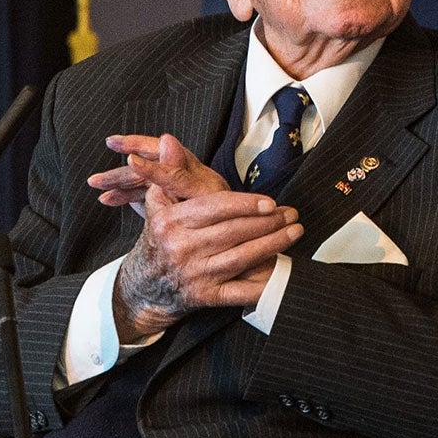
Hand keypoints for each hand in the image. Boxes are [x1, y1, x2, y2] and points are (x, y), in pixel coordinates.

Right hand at [88, 133, 230, 211]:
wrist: (233, 232)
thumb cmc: (226, 213)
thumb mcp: (205, 193)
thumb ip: (182, 171)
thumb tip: (166, 140)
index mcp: (188, 166)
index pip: (158, 153)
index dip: (139, 150)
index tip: (124, 155)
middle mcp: (178, 171)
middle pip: (144, 163)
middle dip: (121, 168)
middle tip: (98, 175)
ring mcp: (171, 185)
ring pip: (139, 179)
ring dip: (118, 181)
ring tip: (97, 186)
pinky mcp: (167, 200)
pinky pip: (141, 194)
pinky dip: (125, 197)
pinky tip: (109, 200)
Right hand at [112, 183, 302, 342]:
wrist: (142, 287)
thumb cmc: (160, 240)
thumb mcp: (157, 204)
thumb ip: (169, 174)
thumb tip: (167, 140)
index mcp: (171, 222)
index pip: (215, 208)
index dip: (246, 204)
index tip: (270, 202)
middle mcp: (182, 248)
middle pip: (234, 231)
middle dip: (268, 221)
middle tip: (291, 213)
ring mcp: (195, 274)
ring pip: (241, 257)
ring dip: (273, 244)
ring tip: (294, 231)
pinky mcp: (205, 297)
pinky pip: (239, 291)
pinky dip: (262, 284)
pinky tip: (280, 271)